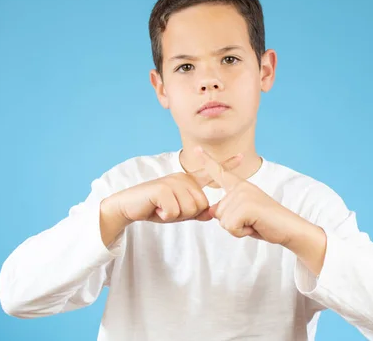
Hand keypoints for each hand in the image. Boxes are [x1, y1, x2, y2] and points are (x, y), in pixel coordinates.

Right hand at [113, 153, 242, 223]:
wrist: (128, 207)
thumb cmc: (154, 208)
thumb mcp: (178, 212)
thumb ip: (195, 212)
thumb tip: (210, 213)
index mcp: (188, 181)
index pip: (210, 174)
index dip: (227, 166)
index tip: (243, 157)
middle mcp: (183, 178)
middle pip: (201, 204)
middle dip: (186, 214)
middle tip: (169, 209)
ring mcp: (173, 181)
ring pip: (190, 208)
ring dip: (175, 215)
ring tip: (162, 208)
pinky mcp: (163, 188)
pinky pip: (175, 211)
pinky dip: (166, 215)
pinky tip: (156, 209)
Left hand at [196, 147, 303, 245]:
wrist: (289, 227)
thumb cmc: (267, 222)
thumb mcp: (243, 215)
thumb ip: (227, 211)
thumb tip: (211, 211)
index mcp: (240, 186)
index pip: (220, 172)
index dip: (207, 161)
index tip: (196, 149)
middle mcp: (240, 187)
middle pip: (218, 212)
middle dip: (233, 224)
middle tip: (252, 220)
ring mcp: (243, 195)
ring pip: (223, 221)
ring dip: (238, 229)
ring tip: (254, 222)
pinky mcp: (246, 207)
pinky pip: (230, 227)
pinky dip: (241, 232)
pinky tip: (254, 226)